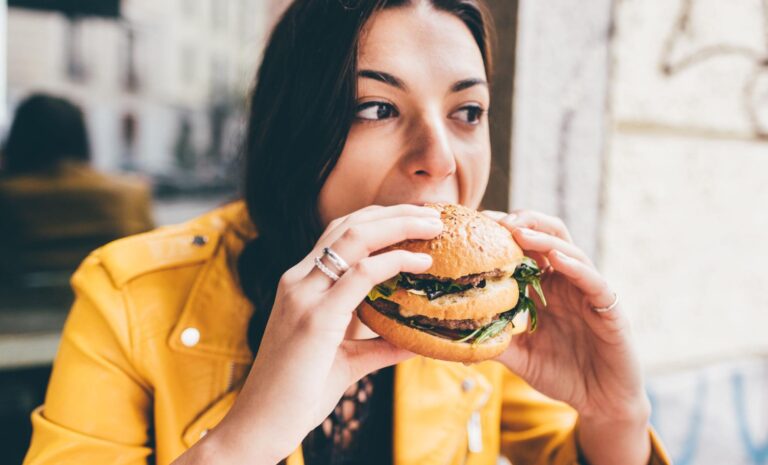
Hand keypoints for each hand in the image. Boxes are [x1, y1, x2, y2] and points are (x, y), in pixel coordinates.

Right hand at [199, 205, 442, 463]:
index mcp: (302, 285)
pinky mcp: (315, 318)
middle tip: (434, 213)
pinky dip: (394, 262)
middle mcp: (299, 281)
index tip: (417, 219)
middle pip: (350, 225)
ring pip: (355, 237)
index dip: (380, 219)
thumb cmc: (299, 393)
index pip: (341, 234)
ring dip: (399, 225)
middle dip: (395, 212)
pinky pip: (360, 275)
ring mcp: (304, 295)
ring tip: (434, 225)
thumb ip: (378, 346)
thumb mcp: (346, 361)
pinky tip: (421, 263)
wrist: (260, 425)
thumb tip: (415, 341)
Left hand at [482, 209, 649, 422]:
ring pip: (570, 251)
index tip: (478, 224)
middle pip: (549, 237)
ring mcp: (588, 292)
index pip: (525, 250)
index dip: (504, 234)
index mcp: (545, 288)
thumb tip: (458, 335)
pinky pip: (593, 281)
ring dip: (544, 238)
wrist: (601, 402)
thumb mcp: (521, 357)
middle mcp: (567, 283)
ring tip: (519, 231)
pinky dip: (575, 267)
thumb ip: (496, 342)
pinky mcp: (609, 308)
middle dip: (524, 222)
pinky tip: (556, 259)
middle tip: (497, 220)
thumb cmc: (563, 375)